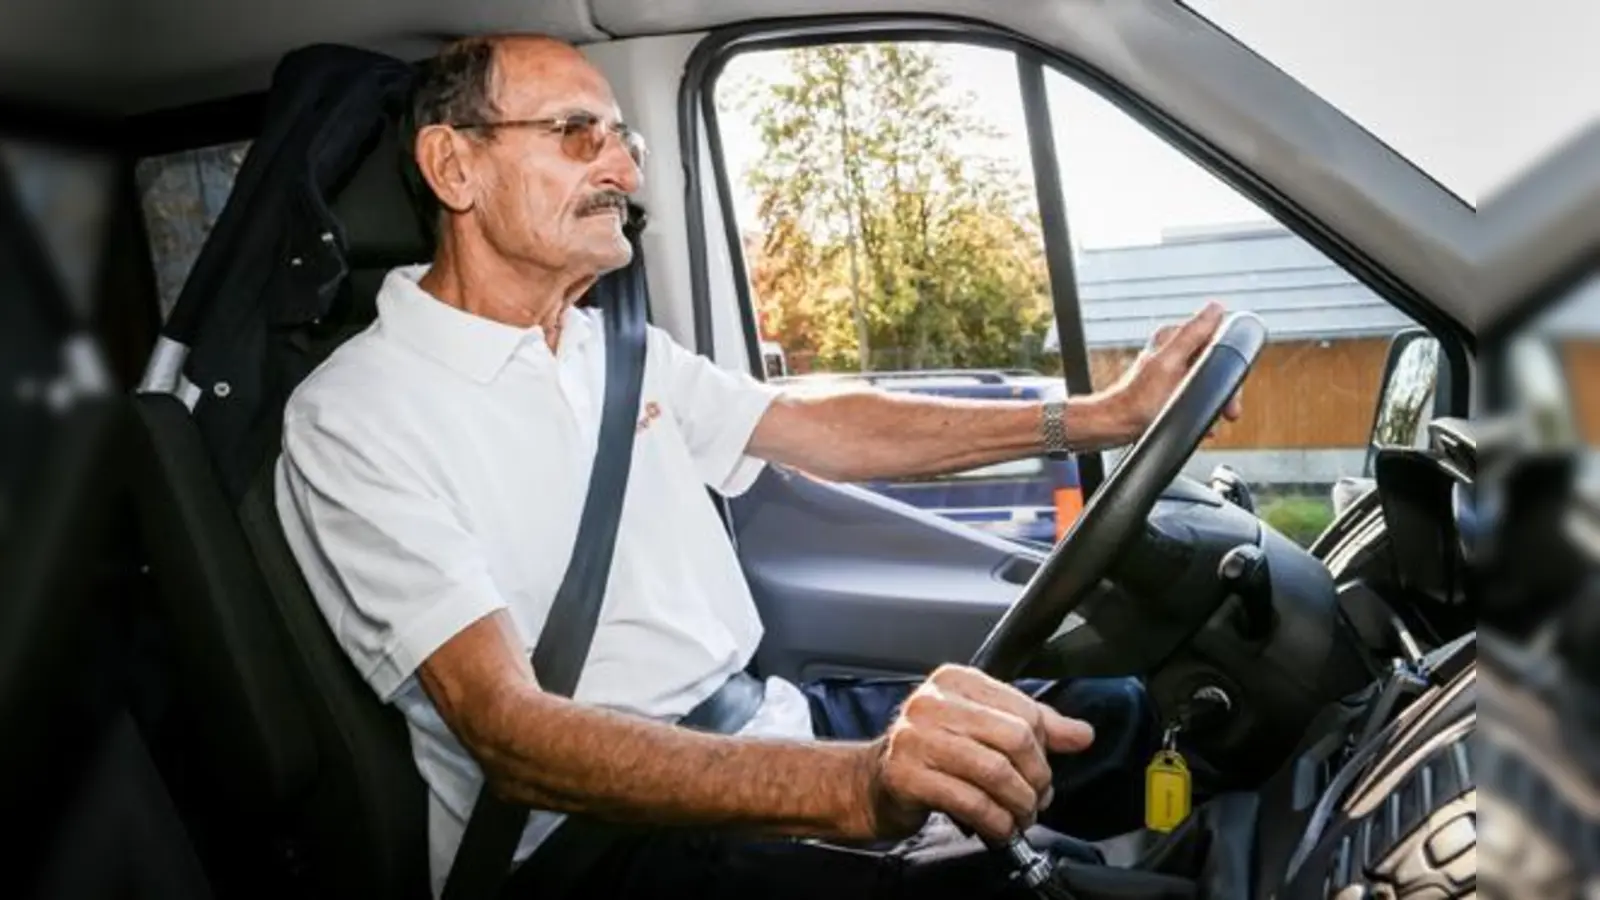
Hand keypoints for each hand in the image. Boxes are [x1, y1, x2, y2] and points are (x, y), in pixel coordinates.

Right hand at [854, 664, 1094, 841]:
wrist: (873, 783)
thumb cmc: (931, 754)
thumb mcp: (982, 730)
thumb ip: (1034, 726)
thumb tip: (1082, 734)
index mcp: (955, 681)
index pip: (1023, 709)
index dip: (1045, 748)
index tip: (1043, 771)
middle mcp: (931, 702)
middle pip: (1014, 739)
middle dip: (1036, 778)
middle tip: (1037, 799)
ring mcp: (914, 737)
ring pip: (995, 772)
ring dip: (1018, 804)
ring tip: (1021, 817)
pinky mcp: (906, 775)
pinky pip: (970, 801)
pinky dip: (995, 821)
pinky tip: (999, 828)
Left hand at [1102, 300, 1244, 441]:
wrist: (1117, 425)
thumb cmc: (1138, 400)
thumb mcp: (1169, 364)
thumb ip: (1191, 335)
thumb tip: (1215, 307)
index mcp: (1172, 337)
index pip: (1216, 337)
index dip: (1230, 359)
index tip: (1231, 385)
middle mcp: (1172, 350)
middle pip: (1215, 362)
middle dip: (1225, 389)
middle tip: (1228, 410)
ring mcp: (1172, 370)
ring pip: (1209, 382)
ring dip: (1214, 403)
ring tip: (1211, 420)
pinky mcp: (1170, 388)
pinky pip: (1197, 396)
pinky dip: (1201, 409)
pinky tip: (1200, 423)